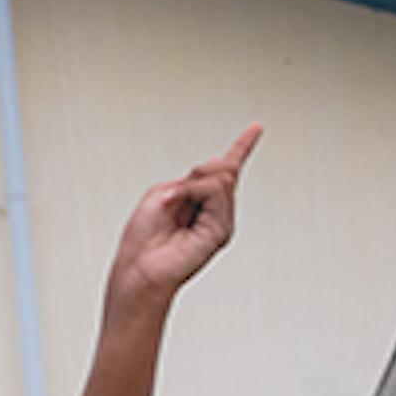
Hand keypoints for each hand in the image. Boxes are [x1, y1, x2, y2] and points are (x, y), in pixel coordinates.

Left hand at [108, 127, 260, 305]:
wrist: (139, 267)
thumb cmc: (143, 237)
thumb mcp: (162, 193)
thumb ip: (192, 179)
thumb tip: (218, 166)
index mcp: (197, 198)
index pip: (224, 170)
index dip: (242, 147)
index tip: (256, 128)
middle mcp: (213, 209)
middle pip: (222, 169)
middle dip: (196, 173)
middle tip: (174, 196)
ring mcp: (220, 220)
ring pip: (221, 179)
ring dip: (192, 185)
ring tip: (174, 206)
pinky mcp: (222, 230)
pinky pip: (216, 191)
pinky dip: (194, 192)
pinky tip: (182, 210)